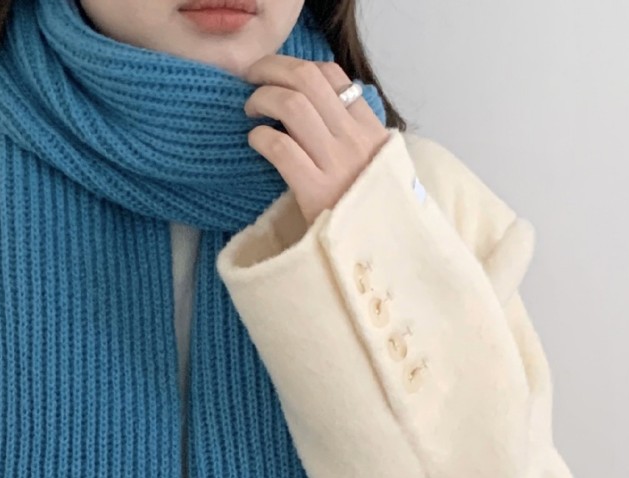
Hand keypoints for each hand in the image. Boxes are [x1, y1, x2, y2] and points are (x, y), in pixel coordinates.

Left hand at [241, 54, 390, 225]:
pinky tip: (255, 140)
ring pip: (292, 105)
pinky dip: (260, 136)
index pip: (333, 76)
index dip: (298, 67)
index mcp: (371, 130)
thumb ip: (354, 138)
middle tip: (252, 79)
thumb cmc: (367, 213)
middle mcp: (355, 140)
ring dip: (262, 98)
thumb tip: (320, 110)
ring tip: (250, 109)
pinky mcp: (315, 191)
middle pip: (308, 79)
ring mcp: (336, 164)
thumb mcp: (375, 167)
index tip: (277, 73)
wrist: (377, 258)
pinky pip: (280, 147)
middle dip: (272, 70)